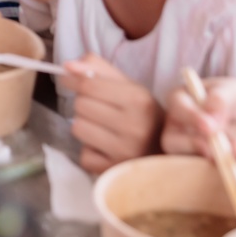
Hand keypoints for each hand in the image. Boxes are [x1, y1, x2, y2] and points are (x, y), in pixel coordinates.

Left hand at [63, 55, 163, 173]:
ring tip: (103, 129)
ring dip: (85, 126)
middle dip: (85, 104)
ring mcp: (125, 152)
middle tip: (99, 109)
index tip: (69, 78)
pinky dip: (90, 151)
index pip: (88, 85)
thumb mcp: (128, 85)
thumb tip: (69, 65)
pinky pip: (83, 155)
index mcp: (139, 100)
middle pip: (80, 106)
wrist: (166, 152)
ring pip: (77, 129)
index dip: (72, 79)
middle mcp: (134, 126)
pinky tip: (106, 148)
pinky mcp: (114, 171)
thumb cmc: (142, 114)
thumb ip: (98, 68)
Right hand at [161, 77, 235, 163]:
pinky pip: (212, 167)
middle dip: (191, 145)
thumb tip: (210, 121)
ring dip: (210, 156)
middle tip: (211, 149)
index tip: (209, 127)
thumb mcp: (233, 92)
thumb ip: (219, 101)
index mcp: (181, 99)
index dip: (190, 117)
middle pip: (172, 140)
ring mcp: (192, 145)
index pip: (177, 108)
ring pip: (187, 159)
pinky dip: (228, 161)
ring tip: (231, 150)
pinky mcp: (208, 160)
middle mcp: (180, 124)